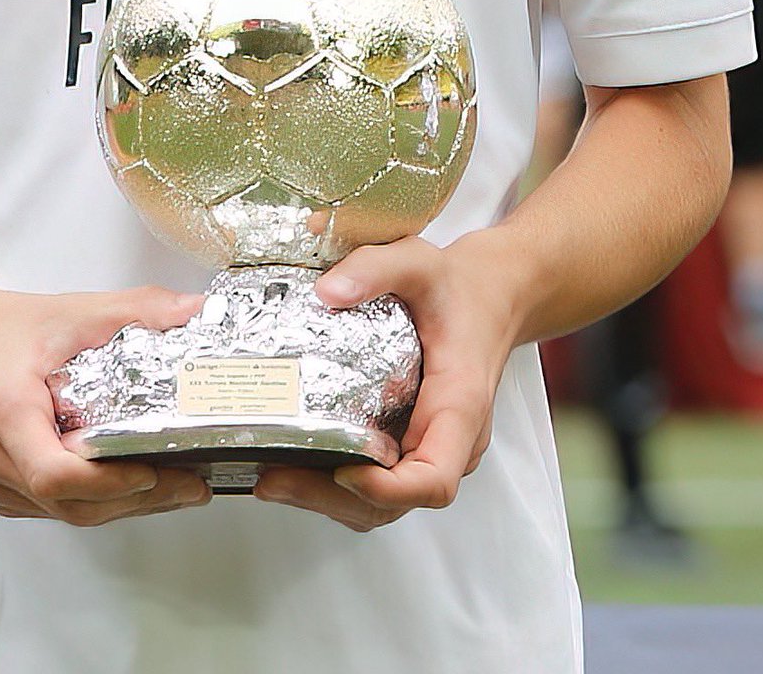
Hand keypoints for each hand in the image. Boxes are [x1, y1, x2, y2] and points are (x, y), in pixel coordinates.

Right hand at [0, 276, 211, 524]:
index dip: (107, 482)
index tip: (151, 470)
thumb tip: (194, 310)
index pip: (54, 473)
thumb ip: (134, 309)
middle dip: (134, 501)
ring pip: (61, 513)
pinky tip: (127, 487)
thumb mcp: (68, 311)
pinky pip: (47, 508)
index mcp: (5, 413)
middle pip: (67, 504)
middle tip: (190, 486)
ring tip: (172, 488)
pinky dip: (90, 503)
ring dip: (117, 507)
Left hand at [254, 232, 520, 531]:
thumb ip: (377, 268)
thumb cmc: (459, 288)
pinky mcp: (411, 442)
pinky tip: (294, 462)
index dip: (388, 490)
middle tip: (274, 478)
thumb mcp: (421, 262)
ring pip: (385, 501)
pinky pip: (378, 478)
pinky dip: (336, 484)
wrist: (490, 296)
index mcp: (460, 405)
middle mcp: (449, 440)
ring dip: (328, 499)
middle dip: (335, 500)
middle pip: (399, 501)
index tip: (342, 472)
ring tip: (272, 477)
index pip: (435, 478)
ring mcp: (430, 446)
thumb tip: (326, 293)